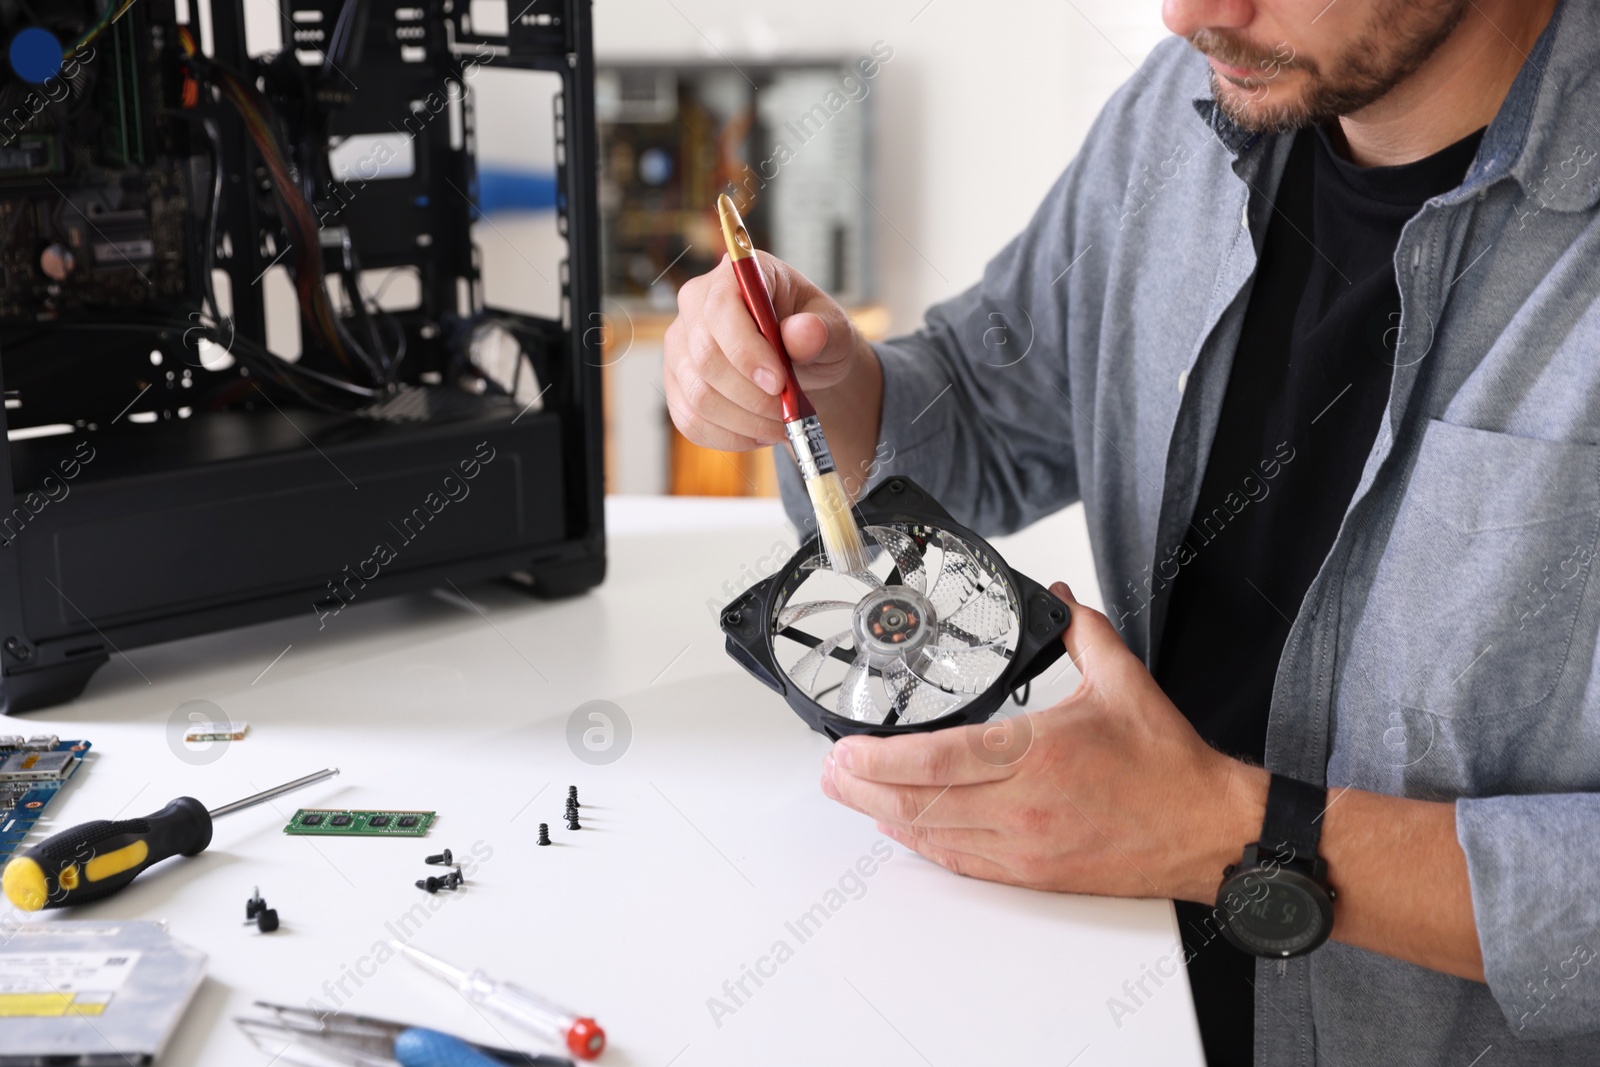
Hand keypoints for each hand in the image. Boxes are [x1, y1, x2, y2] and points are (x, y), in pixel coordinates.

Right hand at [664, 251, 868, 451]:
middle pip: (705, 358)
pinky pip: (691, 421)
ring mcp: (680, 346)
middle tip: (788, 412)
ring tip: (781, 424)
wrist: (802, 365)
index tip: (779, 383)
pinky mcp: (677, 384)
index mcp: (735, 276)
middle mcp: (696, 305)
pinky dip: (730, 437)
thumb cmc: (814, 338)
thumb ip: (821, 331)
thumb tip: (804, 332)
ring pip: (698, 396)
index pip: (720, 308)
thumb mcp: (833, 329)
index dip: (746, 351)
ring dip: (745, 421)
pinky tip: (758, 432)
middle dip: (752, 396)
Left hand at [820, 583, 1268, 903]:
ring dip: (883, 816)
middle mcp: (1024, 805)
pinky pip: (962, 862)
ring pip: (933, 836)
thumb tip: (1059, 597)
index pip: (939, 758)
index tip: (847, 749)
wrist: (1208, 831)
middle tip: (830, 772)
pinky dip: (923, 845)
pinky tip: (901, 829)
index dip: (882, 759)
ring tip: (849, 794)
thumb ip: (1083, 632)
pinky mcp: (1033, 873)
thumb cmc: (1167, 767)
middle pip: (920, 801)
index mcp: (1038, 753)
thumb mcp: (1124, 682)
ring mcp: (1024, 845)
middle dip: (863, 787)